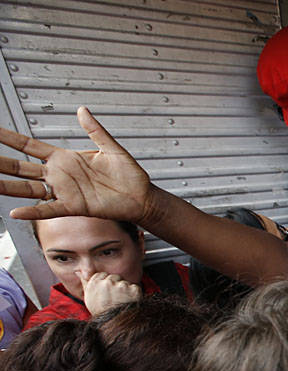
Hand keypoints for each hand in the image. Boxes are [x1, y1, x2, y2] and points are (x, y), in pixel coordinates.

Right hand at [0, 107, 153, 222]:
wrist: (142, 196)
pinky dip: (33, 211)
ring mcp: (65, 191)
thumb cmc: (129, 175)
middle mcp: (59, 175)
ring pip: (28, 188)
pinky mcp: (74, 207)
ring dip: (8, 186)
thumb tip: (82, 110)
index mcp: (65, 158)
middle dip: (1, 162)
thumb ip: (95, 130)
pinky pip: (49, 209)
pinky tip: (16, 212)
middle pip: (21, 167)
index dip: (10, 138)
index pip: (29, 146)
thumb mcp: (111, 148)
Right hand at [81, 272, 141, 315]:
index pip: (103, 274)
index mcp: (95, 283)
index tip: (107, 292)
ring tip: (121, 301)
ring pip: (125, 282)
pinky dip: (134, 294)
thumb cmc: (101, 312)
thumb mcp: (89, 298)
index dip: (106, 283)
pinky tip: (129, 302)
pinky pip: (135, 287)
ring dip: (126, 290)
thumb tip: (78, 271)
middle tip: (115, 298)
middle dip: (116, 285)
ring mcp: (121, 286)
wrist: (114, 324)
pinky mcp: (133, 289)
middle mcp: (107, 283)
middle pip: (115, 277)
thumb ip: (85, 283)